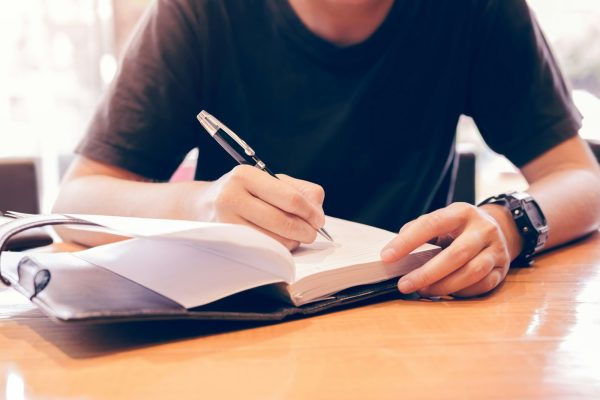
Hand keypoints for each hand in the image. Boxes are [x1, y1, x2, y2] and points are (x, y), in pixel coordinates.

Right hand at [195, 165, 324, 249]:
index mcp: (246, 175)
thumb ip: (299, 189)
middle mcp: (231, 196)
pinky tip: (279, 242)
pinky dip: (279, 249)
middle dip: (305, 230)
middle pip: (283, 221)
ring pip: (274, 240)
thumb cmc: (245, 192)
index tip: (319, 219)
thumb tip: (317, 208)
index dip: (310, 211)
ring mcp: (225, 222)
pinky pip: (263, 251)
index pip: (289, 197)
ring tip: (293, 236)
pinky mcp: (226, 242)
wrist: (202, 205)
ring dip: (292, 242)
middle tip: (312, 232)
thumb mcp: (268, 181)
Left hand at [381, 202, 518, 296]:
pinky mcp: (503, 269)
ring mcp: (496, 249)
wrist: (499, 228)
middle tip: (404, 284)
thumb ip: (418, 230)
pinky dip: (461, 292)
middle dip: (426, 273)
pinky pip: (482, 285)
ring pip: (471, 272)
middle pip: (455, 254)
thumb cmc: (460, 228)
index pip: (431, 224)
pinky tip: (445, 293)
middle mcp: (483, 229)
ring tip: (422, 290)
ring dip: (443, 286)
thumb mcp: (442, 220)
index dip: (407, 241)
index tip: (387, 257)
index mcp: (461, 212)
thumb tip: (394, 250)